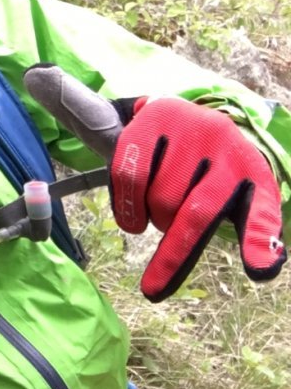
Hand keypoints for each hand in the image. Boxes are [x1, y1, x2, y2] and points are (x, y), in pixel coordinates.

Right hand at [111, 97, 285, 300]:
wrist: (177, 116)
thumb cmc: (205, 169)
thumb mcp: (233, 194)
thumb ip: (248, 228)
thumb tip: (264, 266)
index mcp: (252, 171)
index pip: (262, 211)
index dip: (259, 242)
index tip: (259, 272)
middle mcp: (227, 144)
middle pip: (195, 215)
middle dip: (172, 255)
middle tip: (159, 272)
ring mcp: (189, 128)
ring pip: (160, 198)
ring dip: (150, 219)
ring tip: (152, 214)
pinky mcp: (154, 118)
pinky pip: (130, 174)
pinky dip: (125, 203)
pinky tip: (129, 213)